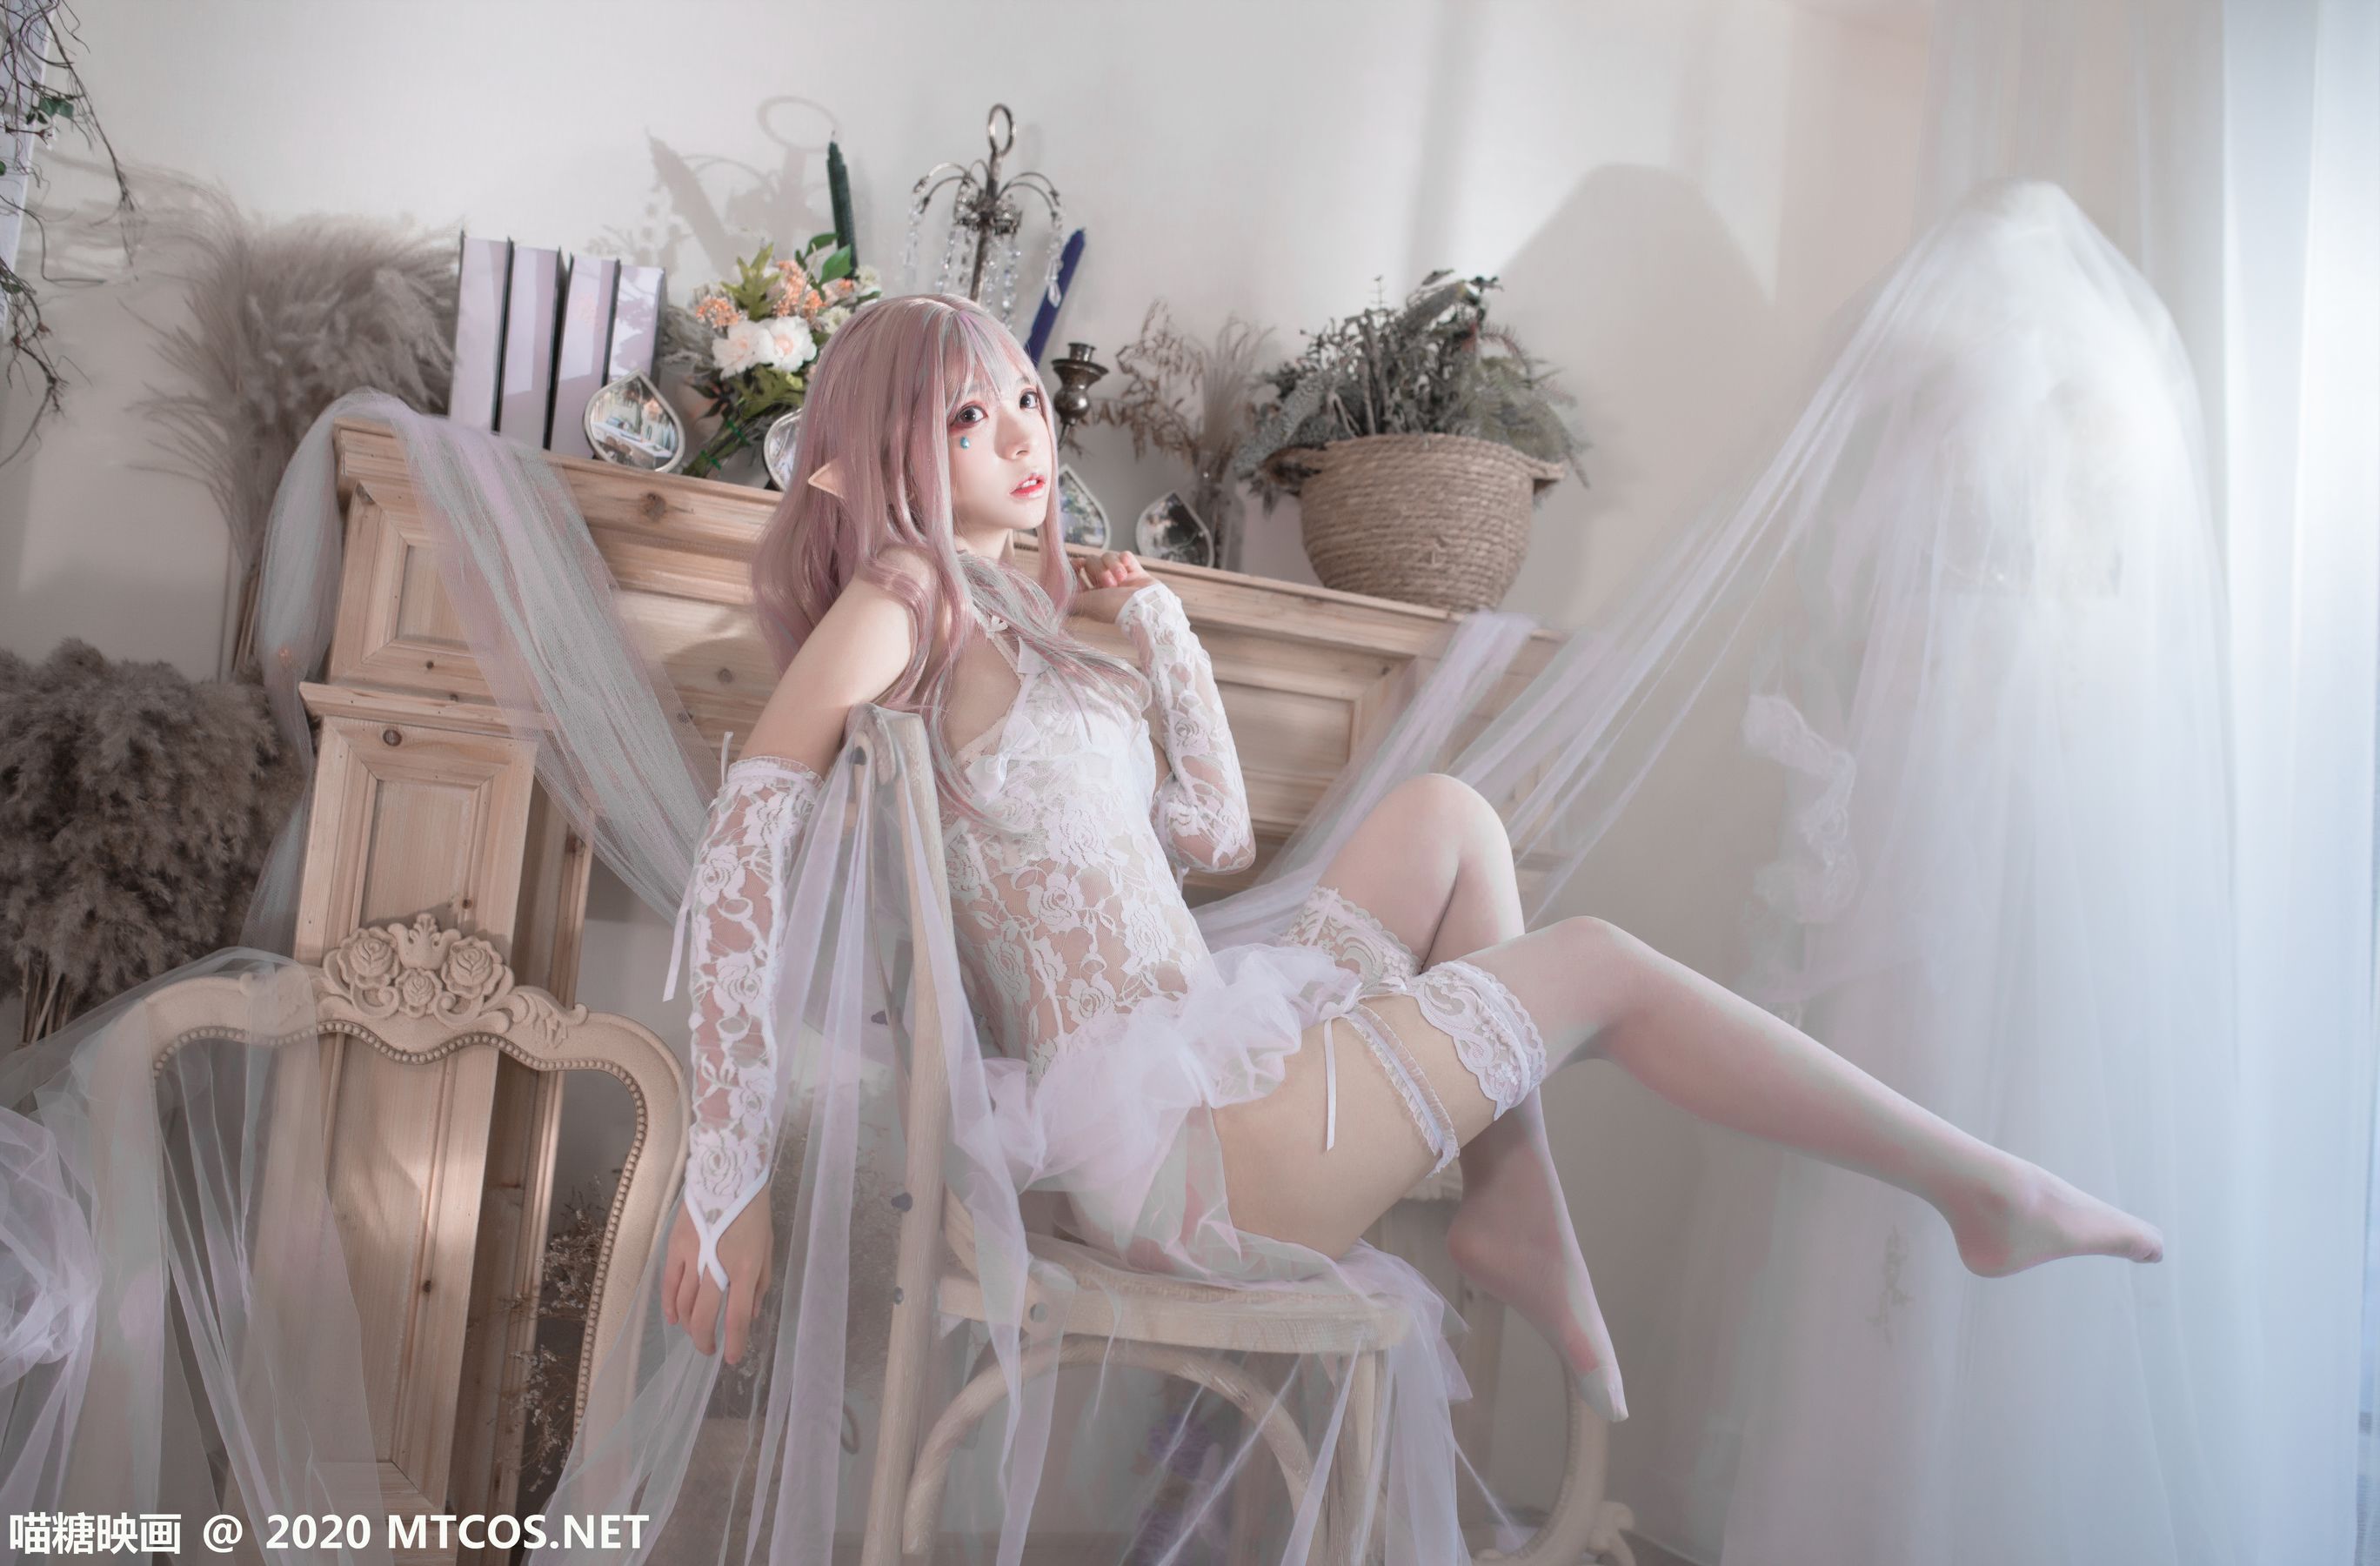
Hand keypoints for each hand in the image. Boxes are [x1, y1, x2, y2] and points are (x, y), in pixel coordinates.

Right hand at [662, 1194, 773, 1364]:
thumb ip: (759, 1285)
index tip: (733, 1358)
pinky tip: (674, 1318)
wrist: (728, 1175)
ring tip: (696, 1333)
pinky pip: (669, 1284)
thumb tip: (751, 1315)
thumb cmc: (753, 1214)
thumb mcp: (767, 1250)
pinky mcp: (676, 1247)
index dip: (735, 1342)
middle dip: (705, 1340)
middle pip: (704, 1316)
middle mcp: (716, 1266)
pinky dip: (670, 1305)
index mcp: (744, 1267)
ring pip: (684, 1304)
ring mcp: (693, 1256)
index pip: (737, 1316)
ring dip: (689, 1325)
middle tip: (708, 1350)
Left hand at [1069, 549, 1157, 622]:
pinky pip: (1126, 555)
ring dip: (1113, 566)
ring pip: (1108, 557)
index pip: (1077, 573)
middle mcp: (1104, 586)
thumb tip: (1051, 595)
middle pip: (1092, 562)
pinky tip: (1129, 568)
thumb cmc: (1114, 608)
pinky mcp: (1136, 572)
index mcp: (1090, 594)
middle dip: (1099, 570)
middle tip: (1109, 583)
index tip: (1076, 565)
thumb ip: (1067, 598)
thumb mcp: (1085, 604)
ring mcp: (1120, 578)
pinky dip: (1126, 560)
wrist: (1145, 608)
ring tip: (1122, 578)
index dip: (1075, 567)